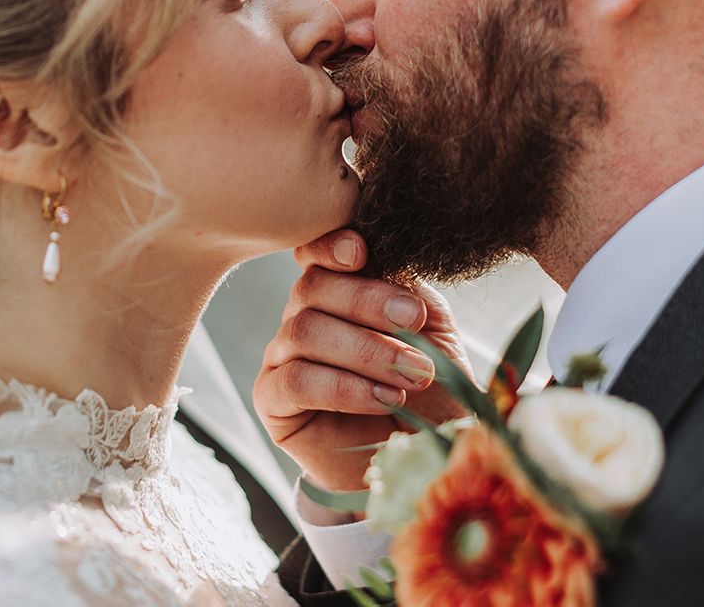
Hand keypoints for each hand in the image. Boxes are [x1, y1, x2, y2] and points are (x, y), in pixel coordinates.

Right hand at [253, 229, 471, 494]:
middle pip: (312, 286)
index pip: (315, 251)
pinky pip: (296, 381)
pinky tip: (382, 399)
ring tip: (412, 374)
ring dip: (366, 351)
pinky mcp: (273, 401)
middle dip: (367, 302)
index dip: (330, 245)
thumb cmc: (429, 387)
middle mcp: (303, 316)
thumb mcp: (430, 328)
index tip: (362, 253)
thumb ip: (405, 286)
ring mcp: (283, 357)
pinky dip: (344, 387)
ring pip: (304, 331)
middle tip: (414, 324)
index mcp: (337, 289)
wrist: (425, 457)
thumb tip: (382, 257)